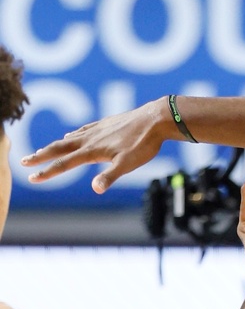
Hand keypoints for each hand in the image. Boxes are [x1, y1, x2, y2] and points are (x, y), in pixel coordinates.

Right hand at [20, 98, 172, 193]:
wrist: (156, 119)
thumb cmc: (143, 144)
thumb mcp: (128, 164)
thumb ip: (110, 176)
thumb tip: (95, 189)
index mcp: (92, 150)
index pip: (64, 163)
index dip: (47, 172)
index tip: (32, 178)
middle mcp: (90, 138)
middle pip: (60, 147)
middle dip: (41, 156)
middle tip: (24, 161)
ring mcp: (98, 129)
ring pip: (70, 138)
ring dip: (55, 145)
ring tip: (43, 150)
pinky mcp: (106, 123)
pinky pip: (84, 129)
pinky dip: (73, 134)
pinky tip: (73, 134)